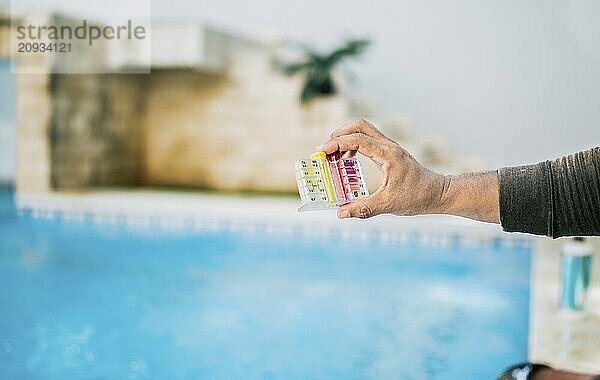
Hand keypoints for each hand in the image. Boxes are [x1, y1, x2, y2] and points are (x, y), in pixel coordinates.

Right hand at [317, 119, 499, 222]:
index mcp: (388, 154)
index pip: (358, 139)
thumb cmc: (418, 197)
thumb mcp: (388, 205)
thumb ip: (363, 208)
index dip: (337, 143)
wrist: (438, 193)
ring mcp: (389, 147)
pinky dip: (354, 145)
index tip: (321, 151)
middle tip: (325, 151)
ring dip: (345, 139)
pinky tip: (348, 160)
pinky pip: (368, 140)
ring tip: (333, 157)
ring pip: (363, 130)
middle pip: (359, 125)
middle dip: (338, 134)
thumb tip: (341, 213)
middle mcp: (388, 146)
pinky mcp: (389, 152)